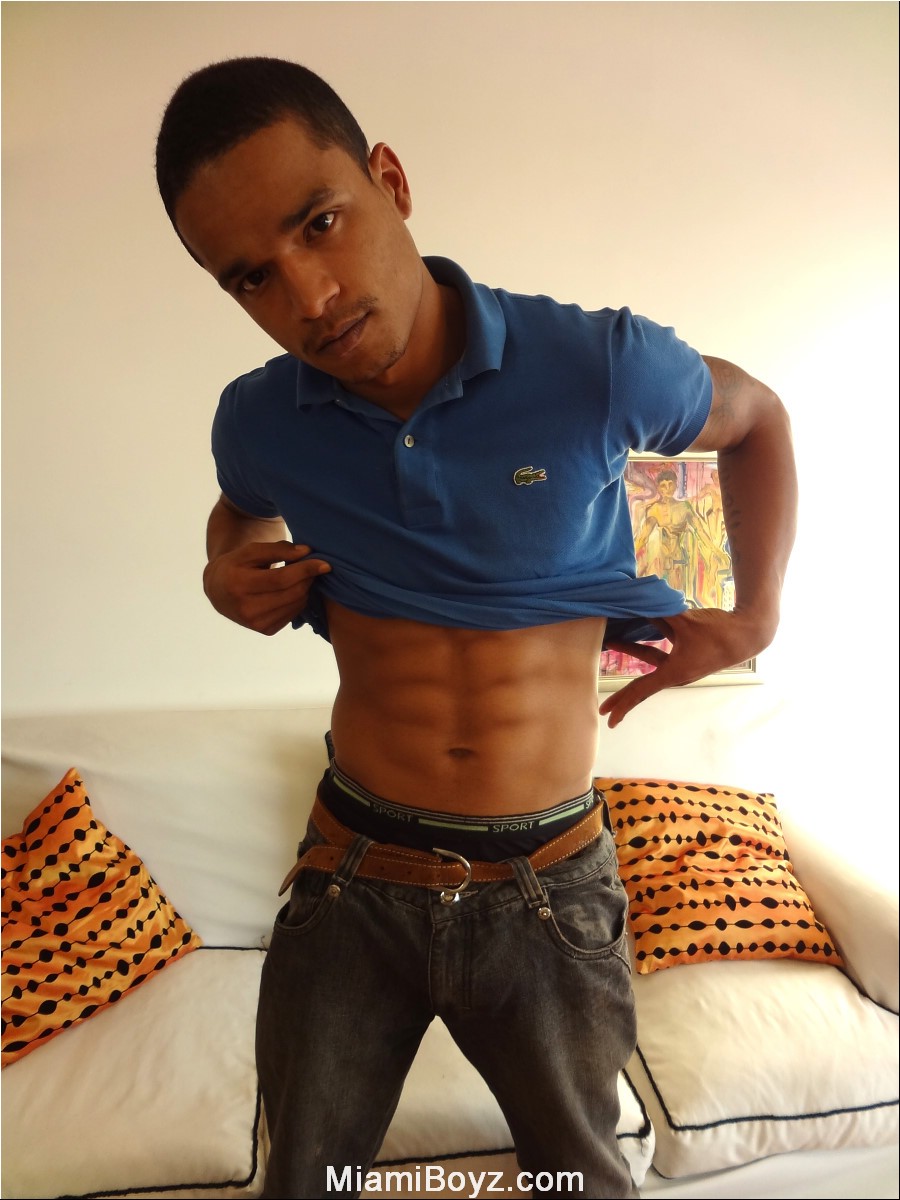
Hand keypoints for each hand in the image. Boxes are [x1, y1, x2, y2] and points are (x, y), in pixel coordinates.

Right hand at [203, 541, 330, 635]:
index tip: (325, 564)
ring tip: (299, 577)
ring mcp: (256, 624)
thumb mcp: (250, 551)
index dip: (305, 570)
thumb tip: (306, 551)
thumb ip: (277, 549)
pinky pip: (293, 614)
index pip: (281, 579)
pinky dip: (298, 600)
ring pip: (296, 605)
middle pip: (292, 593)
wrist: (218, 590)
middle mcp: (246, 609)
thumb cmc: (236, 565)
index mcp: (238, 585)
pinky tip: (292, 591)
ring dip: (305, 589)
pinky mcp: (265, 631)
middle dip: (308, 579)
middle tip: (312, 567)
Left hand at [598, 607, 768, 727]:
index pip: (641, 690)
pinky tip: (639, 624)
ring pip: (650, 659)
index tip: (609, 716)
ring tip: (612, 641)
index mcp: (673, 672)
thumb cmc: (717, 632)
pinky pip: (663, 647)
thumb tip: (636, 598)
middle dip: (623, 694)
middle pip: (642, 684)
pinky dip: (650, 637)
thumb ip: (659, 610)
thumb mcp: (685, 621)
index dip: (623, 702)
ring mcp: (682, 664)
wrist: (748, 633)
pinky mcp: (688, 652)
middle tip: (604, 709)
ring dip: (632, 649)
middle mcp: (676, 672)